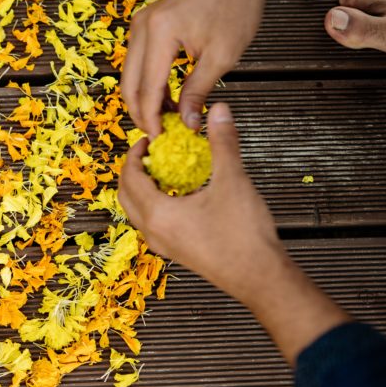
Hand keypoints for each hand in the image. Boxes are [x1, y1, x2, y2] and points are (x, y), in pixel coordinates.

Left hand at [118, 103, 282, 302]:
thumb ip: (222, 142)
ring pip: (137, 212)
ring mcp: (162, 246)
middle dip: (133, 171)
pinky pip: (153, 223)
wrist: (260, 278)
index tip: (148, 139)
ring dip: (143, 189)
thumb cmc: (244, 233)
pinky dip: (155, 204)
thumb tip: (218, 109)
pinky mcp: (175, 252)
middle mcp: (152, 232)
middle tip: (150, 153)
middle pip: (126, 196)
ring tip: (164, 169)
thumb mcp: (232, 181)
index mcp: (157, 214)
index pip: (130, 178)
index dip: (134, 154)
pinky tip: (180, 193)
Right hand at [121, 0, 291, 136]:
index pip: (147, 87)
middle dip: (141, 112)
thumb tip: (187, 123)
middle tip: (159, 133)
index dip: (151, 117)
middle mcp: (142, 26)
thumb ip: (198, 91)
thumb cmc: (236, 7)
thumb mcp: (221, 56)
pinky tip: (166, 98)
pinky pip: (138, 62)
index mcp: (160, 32)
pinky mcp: (145, 25)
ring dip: (144, 99)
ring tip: (167, 118)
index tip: (160, 138)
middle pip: (129, 83)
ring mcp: (140, 24)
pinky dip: (148, 83)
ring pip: (130, 75)